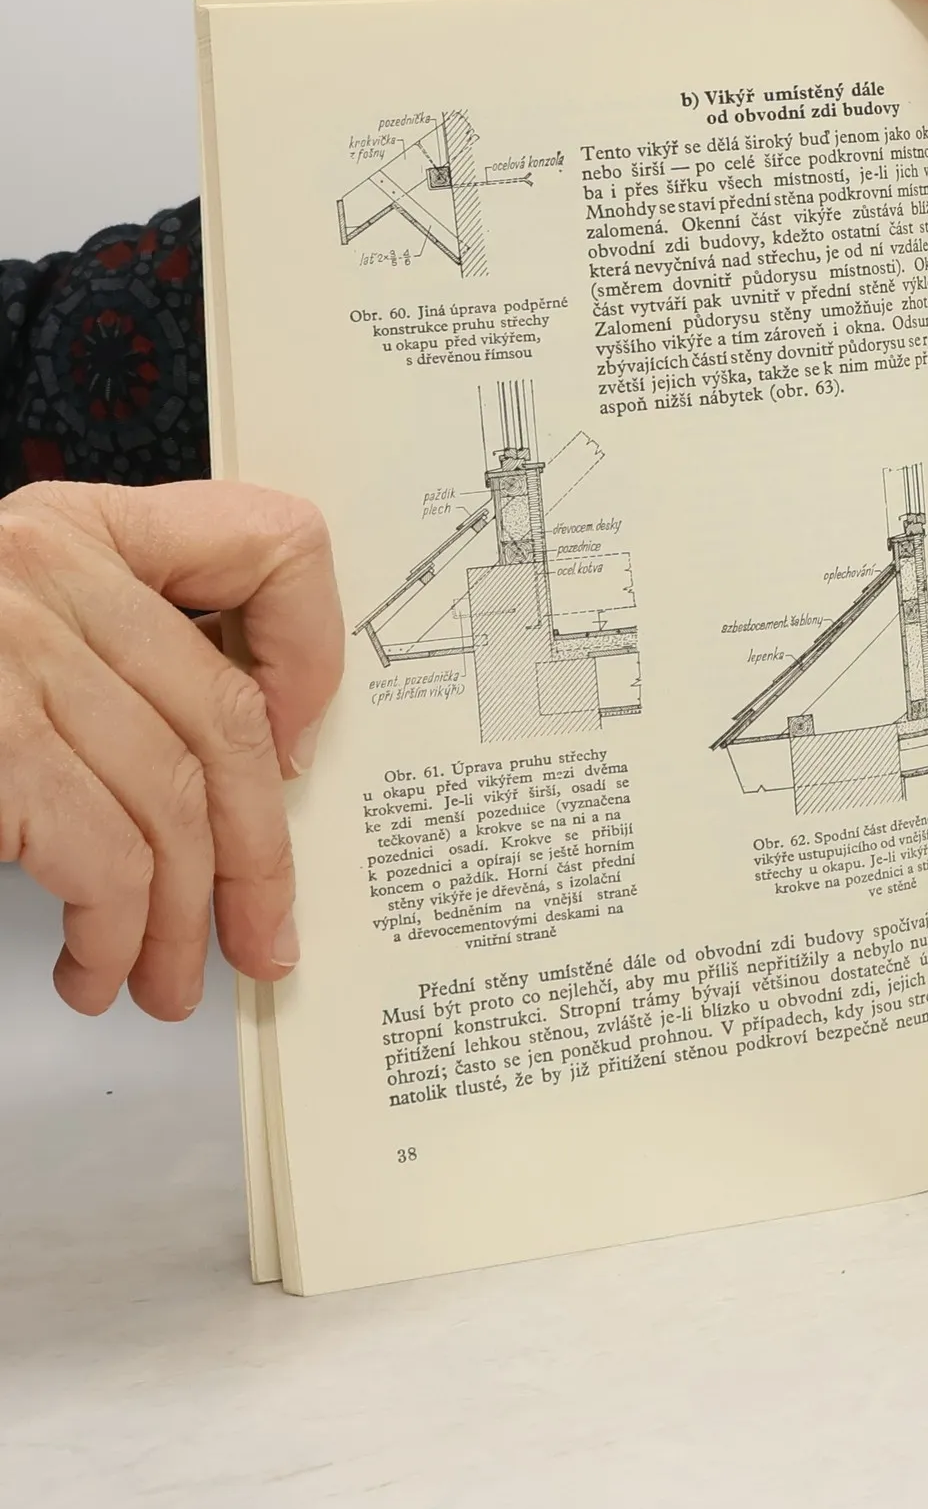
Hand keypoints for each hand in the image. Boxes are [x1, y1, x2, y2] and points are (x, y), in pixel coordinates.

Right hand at [0, 482, 341, 1018]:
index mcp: (76, 529)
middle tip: (262, 935)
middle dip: (259, 852)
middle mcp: (47, 570)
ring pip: (172, 803)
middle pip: (225, 720)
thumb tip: (256, 766)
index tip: (301, 746)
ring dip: (181, 919)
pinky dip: (114, 935)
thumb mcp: (16, 634)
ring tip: (164, 979)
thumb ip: (118, 657)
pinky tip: (95, 969)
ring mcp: (8, 649)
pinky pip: (103, 857)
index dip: (317, 649)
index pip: (271, 541)